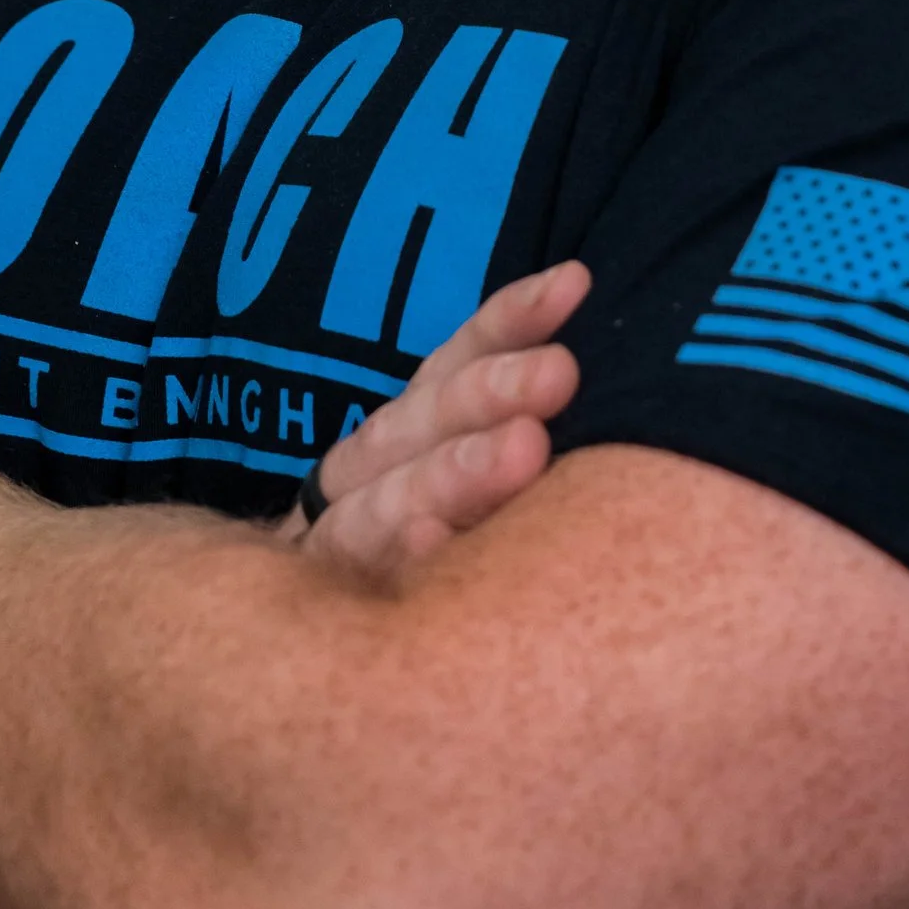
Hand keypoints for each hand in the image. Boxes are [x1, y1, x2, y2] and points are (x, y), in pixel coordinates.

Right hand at [282, 261, 587, 578]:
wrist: (304, 624)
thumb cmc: (423, 542)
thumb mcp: (463, 465)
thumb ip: (516, 422)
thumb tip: (604, 335)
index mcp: (410, 425)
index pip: (457, 361)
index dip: (509, 320)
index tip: (573, 283)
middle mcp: (370, 468)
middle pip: (425, 421)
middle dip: (490, 392)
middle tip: (559, 372)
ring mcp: (343, 534)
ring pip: (388, 498)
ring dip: (453, 470)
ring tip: (523, 448)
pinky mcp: (333, 598)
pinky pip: (365, 579)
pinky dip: (401, 557)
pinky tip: (432, 539)